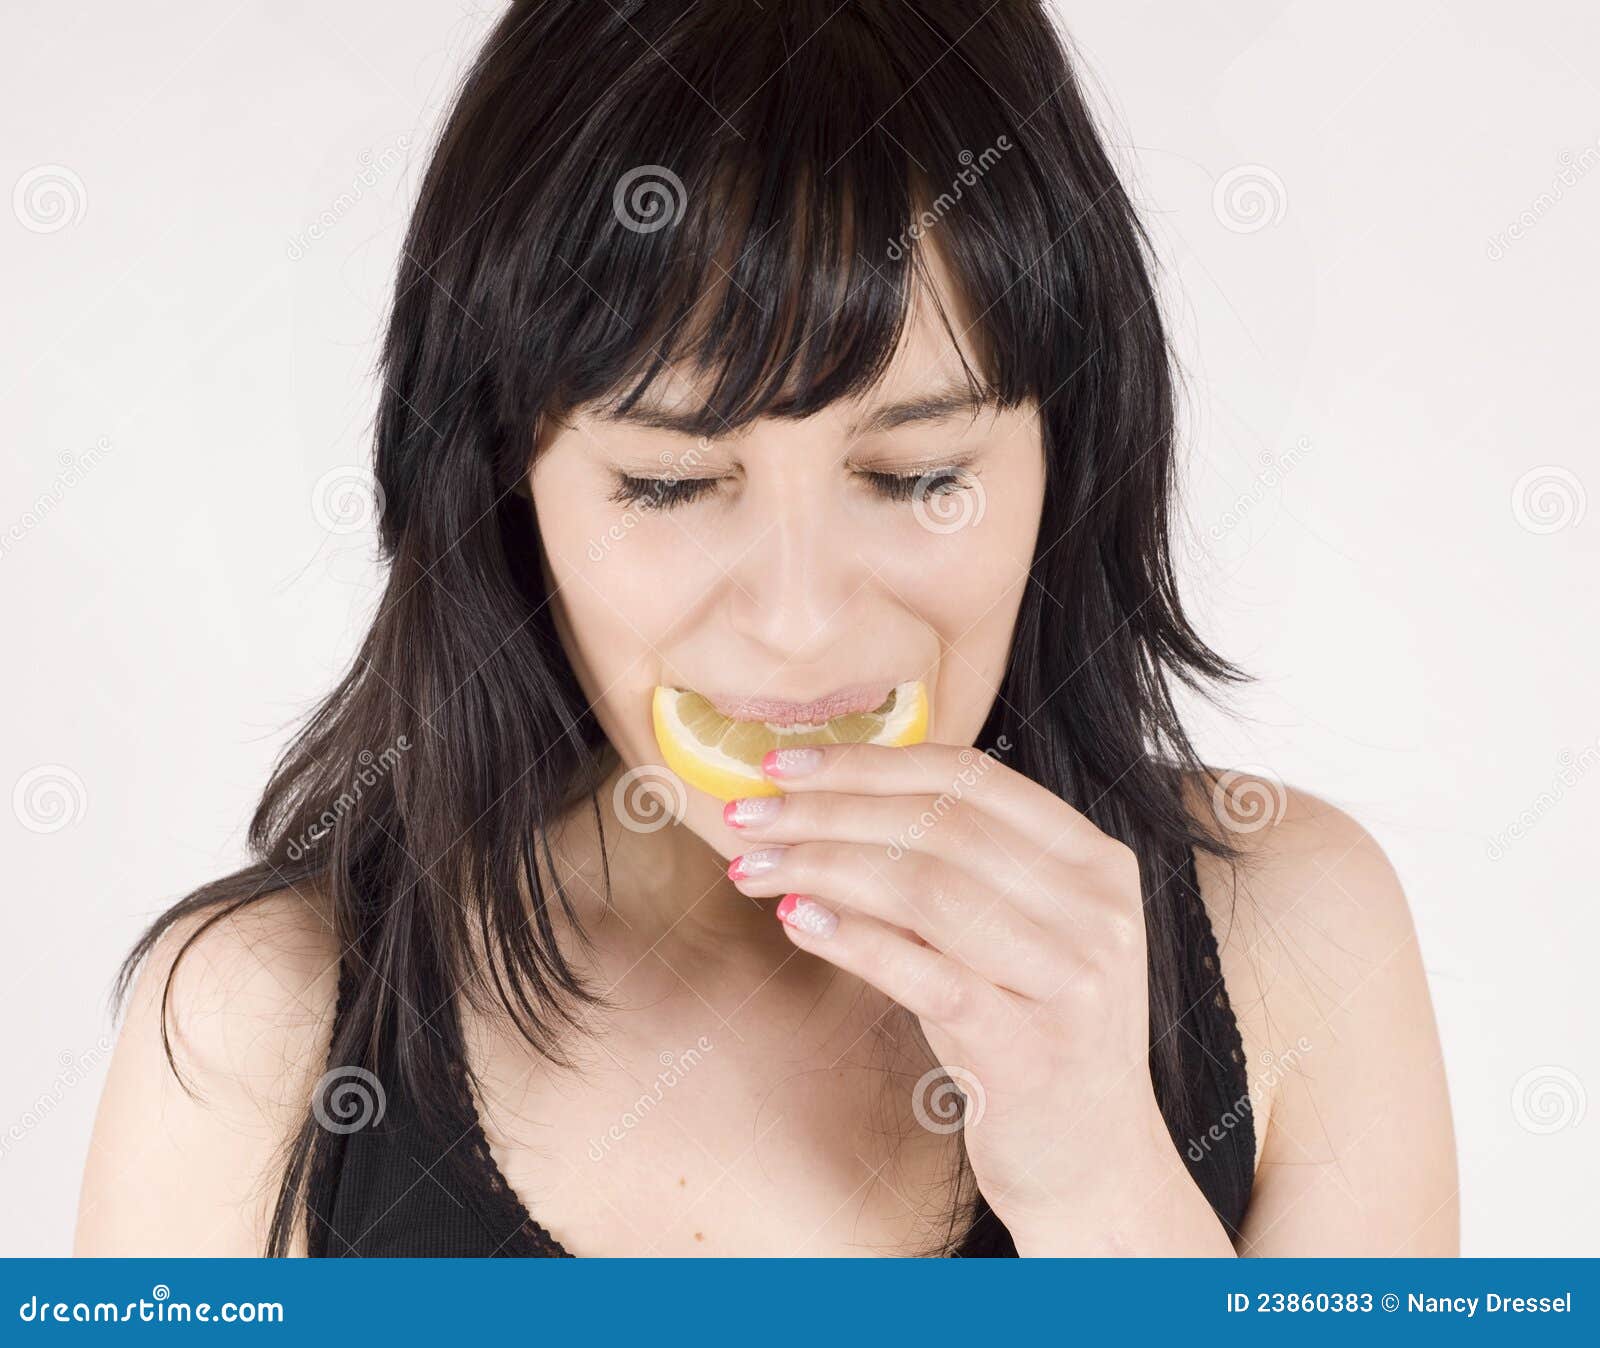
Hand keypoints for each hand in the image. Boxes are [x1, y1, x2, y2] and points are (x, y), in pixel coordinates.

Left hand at [723, 739, 1235, 1255]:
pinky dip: (855, 941)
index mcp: (1093, 861)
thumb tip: (812, 809)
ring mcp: (1073, 980)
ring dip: (824, 868)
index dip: (867, 763)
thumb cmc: (1028, 1035)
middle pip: (941, 826)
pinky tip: (797, 922)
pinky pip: (929, 977)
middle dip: (827, 812)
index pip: (969, 778)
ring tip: (753, 868)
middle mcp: (1097, 910)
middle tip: (746, 817)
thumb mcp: (1001, 937)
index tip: (781, 764)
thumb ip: (940, 872)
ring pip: (931, 889)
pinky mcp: (1034, 1051)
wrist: (1091, 1162)